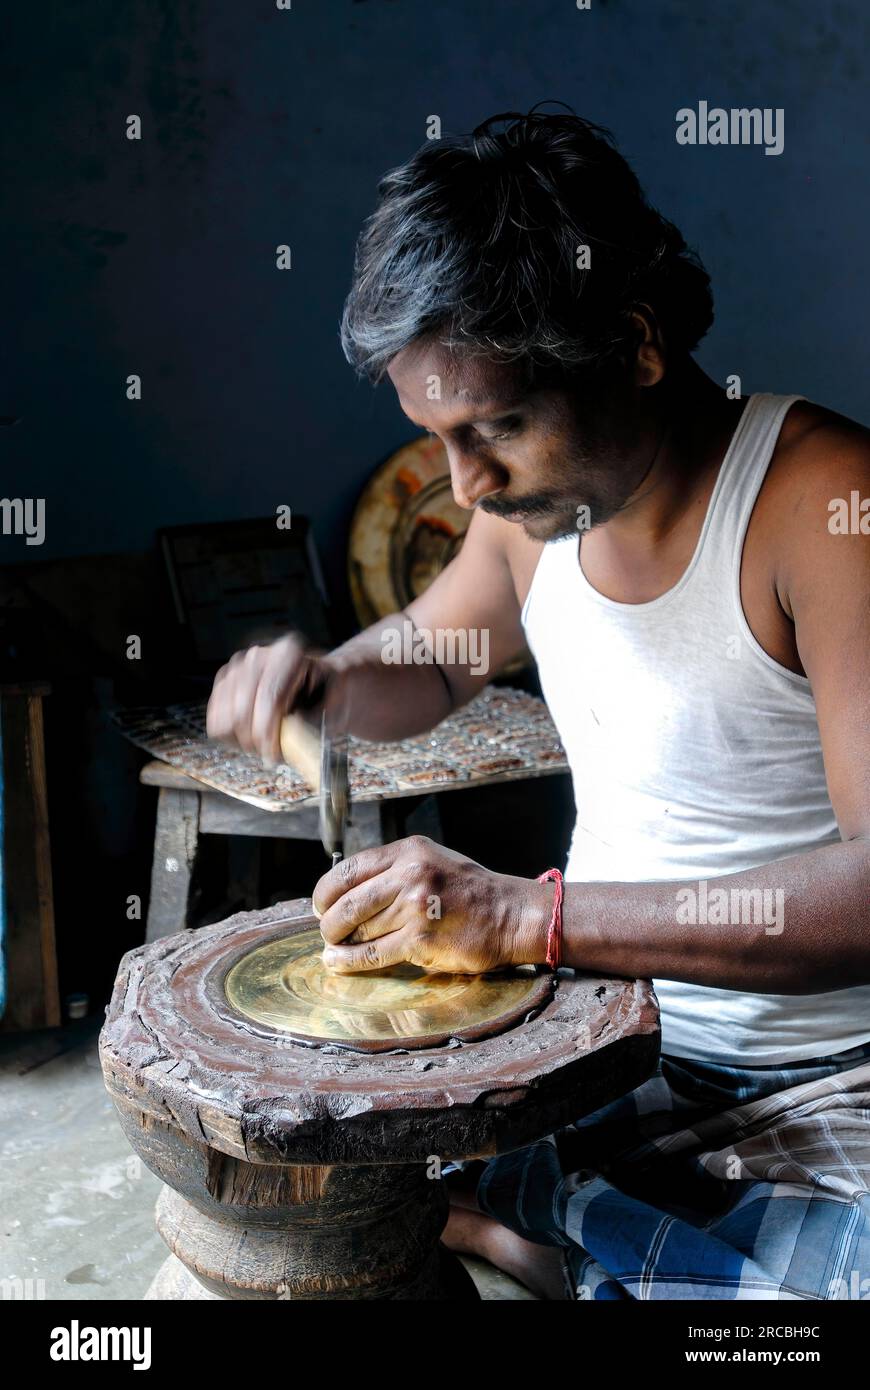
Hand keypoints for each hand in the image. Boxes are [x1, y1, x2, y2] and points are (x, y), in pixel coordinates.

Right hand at [206, 633, 346, 763]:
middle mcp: (259, 656)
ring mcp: (238, 667)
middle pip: (241, 709)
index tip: (274, 755)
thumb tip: (287, 740)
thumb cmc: (328, 696)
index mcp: (289, 654)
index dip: (267, 731)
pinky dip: (230, 736)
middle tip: (272, 756)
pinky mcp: (224, 682)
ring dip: (243, 740)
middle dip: (254, 741)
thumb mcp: (332, 707)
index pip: (268, 696)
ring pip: (225, 717)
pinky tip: (251, 738)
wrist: (320, 683)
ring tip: (264, 745)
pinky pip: (215, 719)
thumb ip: (308, 722)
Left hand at [312, 835, 549, 973]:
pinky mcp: (421, 941)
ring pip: (359, 930)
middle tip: (328, 931)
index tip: (322, 905)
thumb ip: (392, 871)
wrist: (510, 914)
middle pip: (348, 903)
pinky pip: (373, 954)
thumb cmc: (469, 890)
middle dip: (330, 922)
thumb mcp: (430, 861)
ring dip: (341, 943)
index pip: (348, 869)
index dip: (326, 892)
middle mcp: (410, 875)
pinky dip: (349, 962)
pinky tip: (338, 963)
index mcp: (408, 852)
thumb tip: (346, 893)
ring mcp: (415, 909)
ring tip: (335, 948)